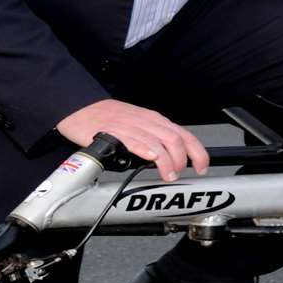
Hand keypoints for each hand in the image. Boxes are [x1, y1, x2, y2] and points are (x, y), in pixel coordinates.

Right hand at [55, 99, 208, 181]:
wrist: (80, 107)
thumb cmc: (107, 118)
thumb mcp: (138, 125)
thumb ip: (153, 140)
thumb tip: (169, 161)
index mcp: (155, 120)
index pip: (185, 134)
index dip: (198, 152)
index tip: (202, 167)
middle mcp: (147, 121)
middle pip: (176, 139)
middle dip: (184, 159)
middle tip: (181, 174)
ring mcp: (131, 125)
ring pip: (159, 142)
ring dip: (168, 161)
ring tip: (168, 175)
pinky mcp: (114, 131)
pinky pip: (134, 140)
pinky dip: (146, 150)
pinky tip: (151, 159)